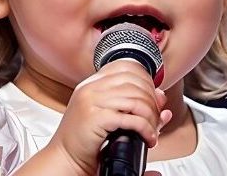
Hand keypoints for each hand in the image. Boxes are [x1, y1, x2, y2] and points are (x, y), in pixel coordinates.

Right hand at [46, 60, 172, 175]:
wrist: (65, 159)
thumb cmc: (85, 140)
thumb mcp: (110, 116)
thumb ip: (133, 104)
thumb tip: (161, 97)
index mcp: (92, 84)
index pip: (126, 67)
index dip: (146, 80)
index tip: (152, 98)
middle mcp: (91, 88)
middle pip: (135, 83)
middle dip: (152, 101)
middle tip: (156, 118)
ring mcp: (92, 101)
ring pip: (136, 100)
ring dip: (151, 117)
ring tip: (152, 131)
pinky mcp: (96, 118)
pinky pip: (132, 118)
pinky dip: (146, 129)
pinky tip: (148, 138)